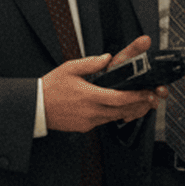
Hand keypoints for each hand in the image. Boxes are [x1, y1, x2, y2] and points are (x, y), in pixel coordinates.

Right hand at [42, 36, 162, 131]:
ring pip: (114, 118)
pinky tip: (115, 108)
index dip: (136, 97)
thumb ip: (91, 63)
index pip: (119, 98)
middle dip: (137, 105)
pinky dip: (112, 115)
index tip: (146, 93)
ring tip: (136, 103)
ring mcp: (88, 121)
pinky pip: (103, 122)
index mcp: (89, 95)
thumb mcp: (70, 68)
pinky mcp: (85, 127)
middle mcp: (91, 111)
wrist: (36, 107)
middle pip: (121, 111)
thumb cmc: (50, 88)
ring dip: (126, 111)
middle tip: (148, 99)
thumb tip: (107, 58)